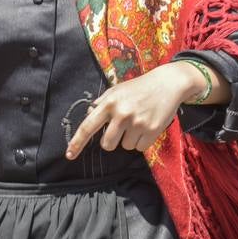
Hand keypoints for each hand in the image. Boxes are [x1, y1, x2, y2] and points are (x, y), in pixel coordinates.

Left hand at [65, 63, 199, 159]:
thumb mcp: (118, 89)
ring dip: (130, 138)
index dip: (77, 142)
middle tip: (123, 127)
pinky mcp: (152, 130)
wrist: (167, 83)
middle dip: (113, 141)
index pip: (88, 126)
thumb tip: (89, 115)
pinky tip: (148, 125)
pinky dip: (143, 141)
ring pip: (125, 146)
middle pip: (107, 144)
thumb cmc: (140, 87)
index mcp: (110, 102)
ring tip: (139, 121)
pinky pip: (140, 148)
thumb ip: (102, 102)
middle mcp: (121, 113)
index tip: (69, 155)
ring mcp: (137, 122)